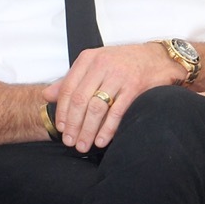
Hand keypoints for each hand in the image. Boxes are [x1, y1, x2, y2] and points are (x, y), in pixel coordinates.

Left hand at [43, 43, 174, 152]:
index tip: (61, 128)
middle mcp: (101, 65)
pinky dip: (107, 129)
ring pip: (96, 108)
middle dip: (73, 124)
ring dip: (87, 130)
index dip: (62, 111)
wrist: (157, 58)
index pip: (68, 88)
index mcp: (88, 59)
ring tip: (83, 145)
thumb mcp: (94, 65)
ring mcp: (119, 75)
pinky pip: (117, 112)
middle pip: (80, 100)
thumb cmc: (123, 63)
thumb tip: (47, 95)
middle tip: (69, 142)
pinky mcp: (135, 87)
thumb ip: (71, 80)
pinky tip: (101, 140)